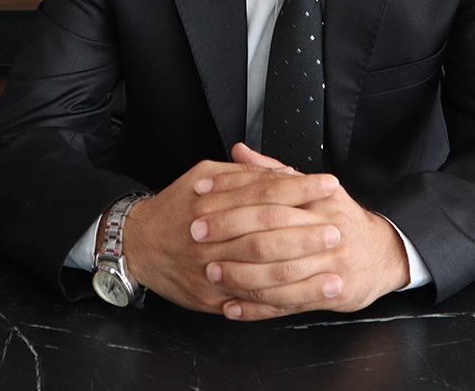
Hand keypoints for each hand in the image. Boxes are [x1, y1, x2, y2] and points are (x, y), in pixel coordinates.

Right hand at [121, 155, 341, 313]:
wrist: (137, 245)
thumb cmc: (175, 208)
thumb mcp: (204, 176)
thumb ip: (243, 173)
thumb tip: (282, 173)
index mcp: (211, 198)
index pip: (265, 190)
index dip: (300, 187)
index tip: (328, 185)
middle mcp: (210, 232)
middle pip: (266, 230)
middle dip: (306, 231)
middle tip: (337, 229)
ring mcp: (210, 268)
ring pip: (263, 271)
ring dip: (303, 272)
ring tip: (335, 270)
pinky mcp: (211, 295)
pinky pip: (251, 301)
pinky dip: (282, 301)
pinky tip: (306, 298)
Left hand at [194, 143, 411, 320]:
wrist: (383, 253)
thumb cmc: (341, 220)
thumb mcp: (312, 189)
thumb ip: (273, 172)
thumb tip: (239, 150)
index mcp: (319, 200)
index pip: (269, 194)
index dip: (232, 195)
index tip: (202, 197)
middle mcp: (326, 229)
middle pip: (271, 233)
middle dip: (230, 235)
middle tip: (198, 236)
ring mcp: (329, 264)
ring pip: (278, 272)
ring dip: (240, 274)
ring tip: (210, 273)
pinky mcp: (331, 293)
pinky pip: (287, 303)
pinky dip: (256, 308)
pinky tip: (232, 307)